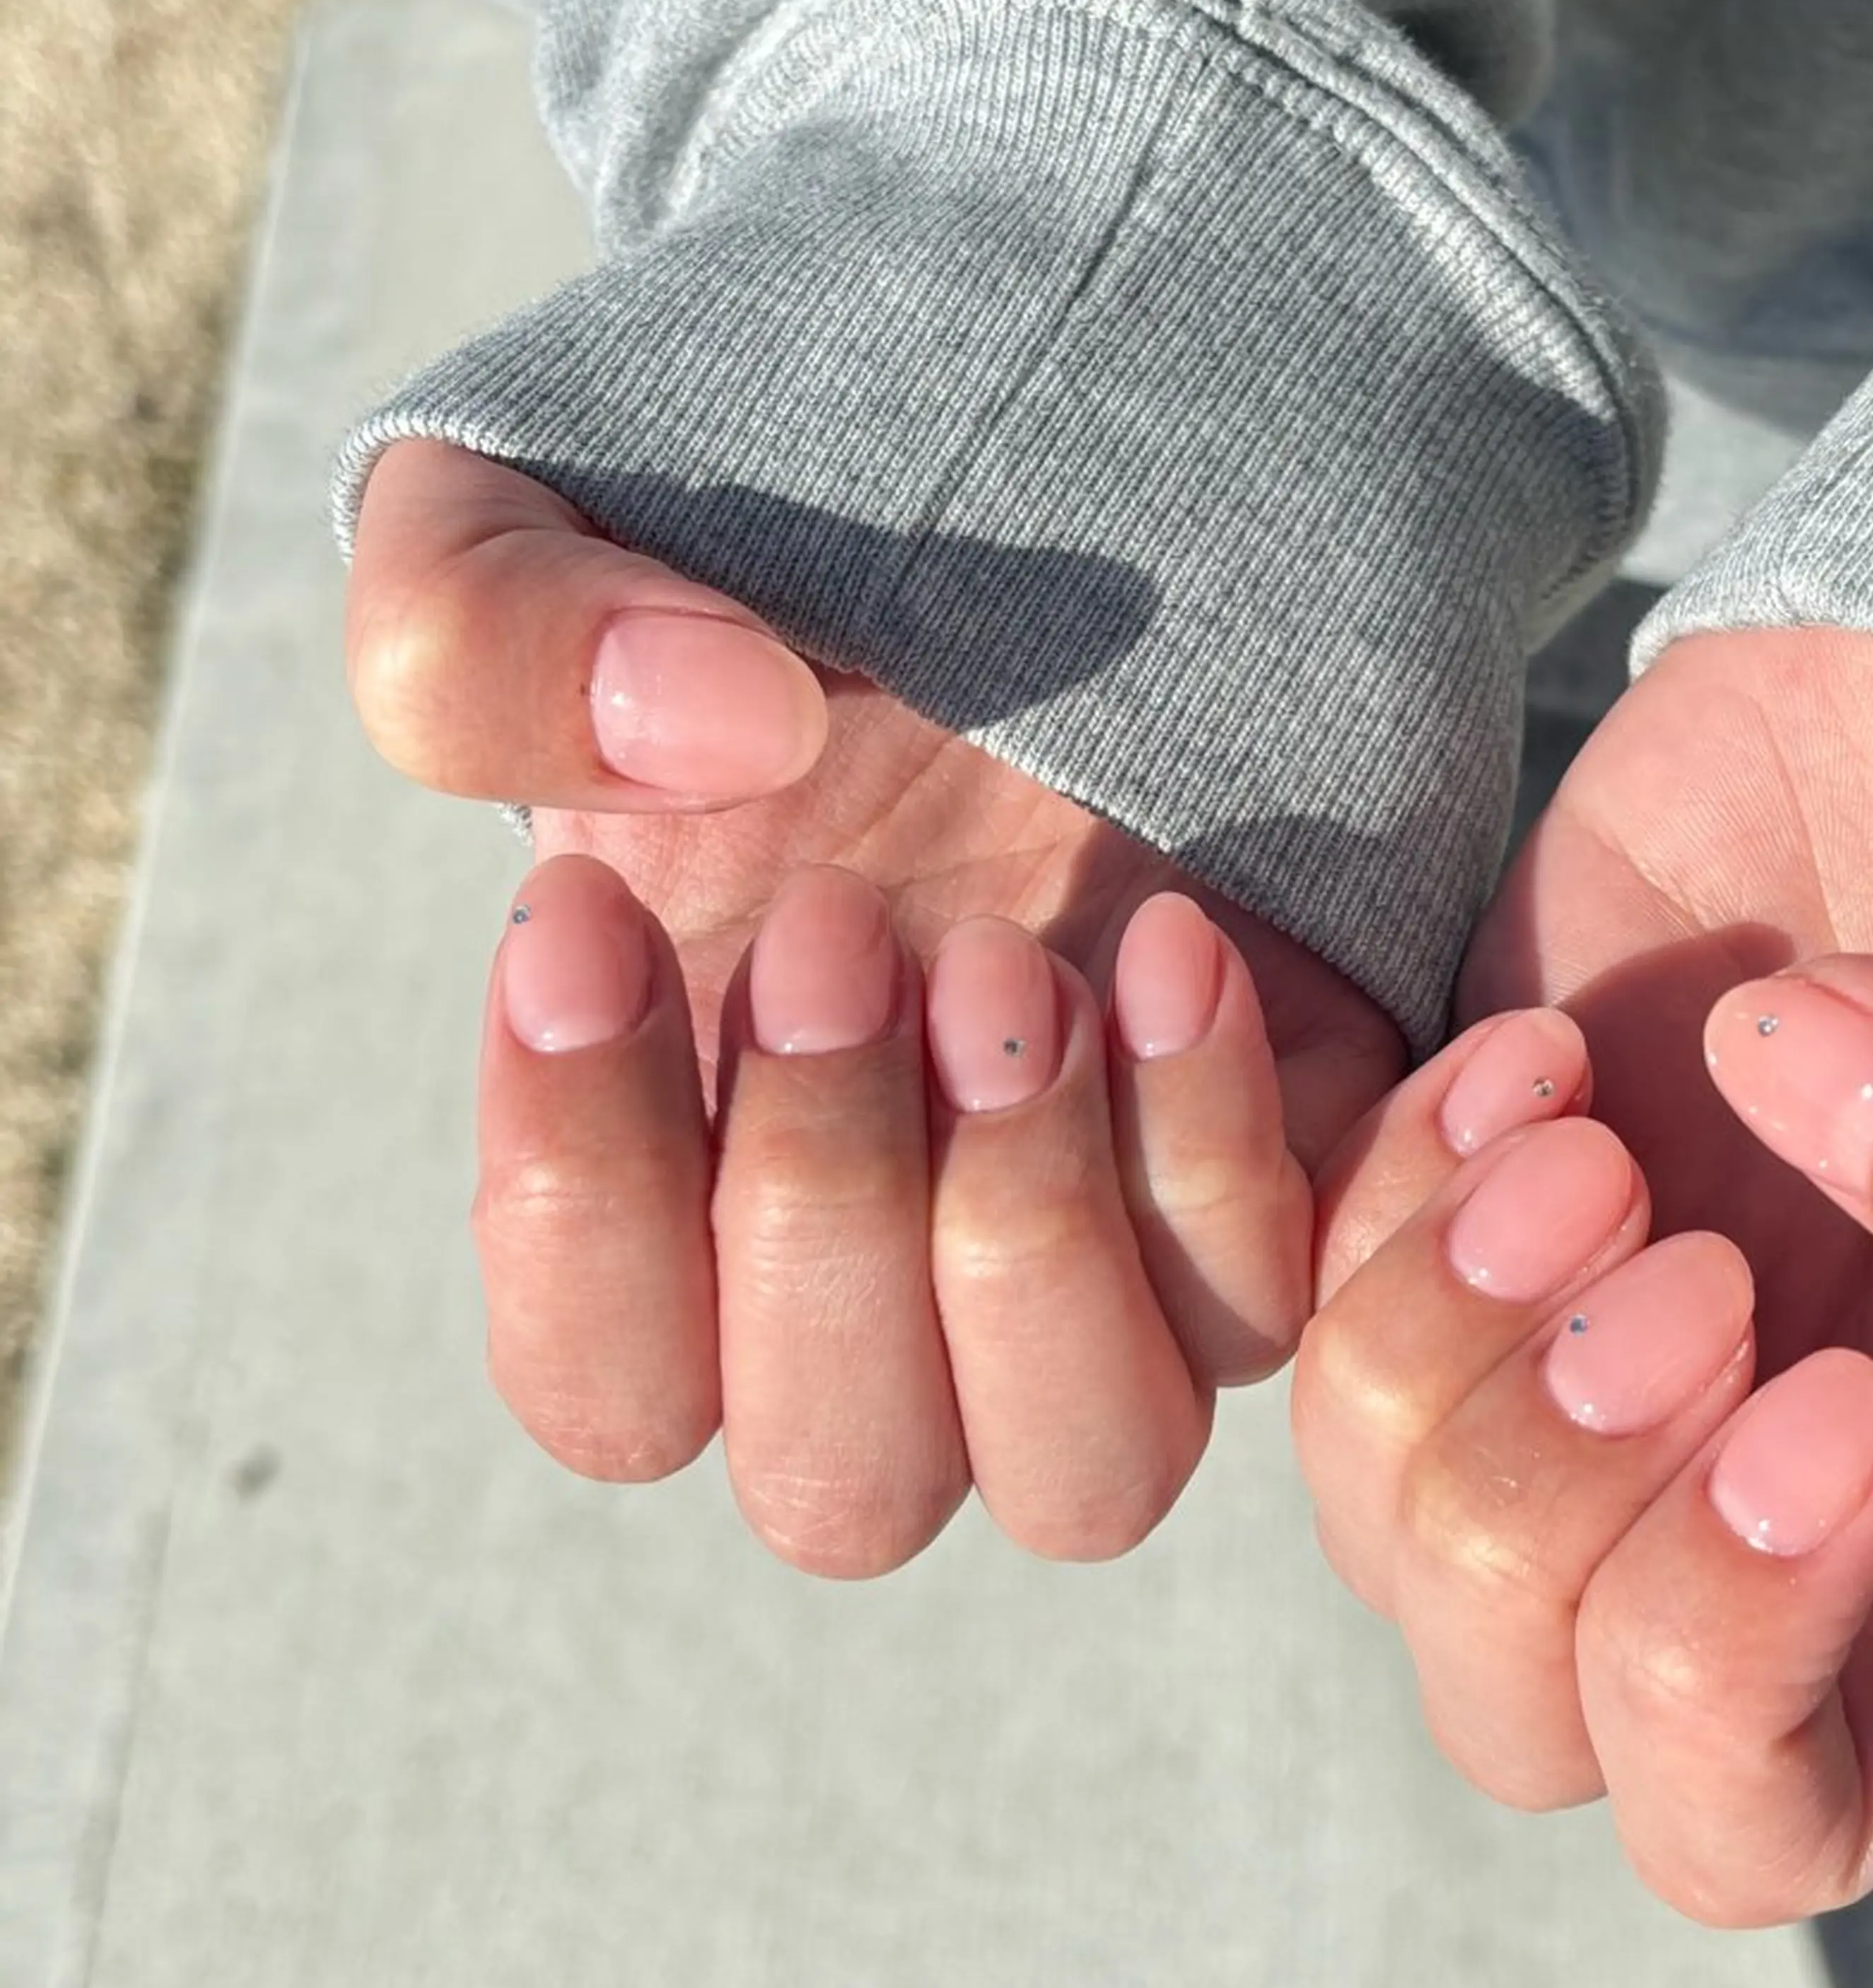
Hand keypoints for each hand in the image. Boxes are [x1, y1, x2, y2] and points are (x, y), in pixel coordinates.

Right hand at [346, 441, 1400, 1569]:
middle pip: (846, 1486)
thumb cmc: (756, 563)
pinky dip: (1222, 1147)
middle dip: (825, 1217)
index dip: (579, 1200)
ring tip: (1016, 968)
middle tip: (841, 924)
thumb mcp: (530, 534)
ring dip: (1031, 1244)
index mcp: (678, 1194)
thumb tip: (705, 747)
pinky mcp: (1270, 1174)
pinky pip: (1271, 1296)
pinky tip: (1183, 934)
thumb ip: (486, 644)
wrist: (1033, 501)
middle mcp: (889, 1278)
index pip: (607, 1383)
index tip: (597, 917)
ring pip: (1086, 1473)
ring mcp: (1096, 1249)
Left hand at [1297, 625, 1872, 1920]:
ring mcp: (1610, 1306)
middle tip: (1687, 1250)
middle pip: (1515, 1694)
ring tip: (1585, 1130)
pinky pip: (1309, 1279)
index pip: (1769, 1809)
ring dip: (1434, 1334)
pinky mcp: (1490, 1145)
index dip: (1725, 1663)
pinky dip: (1369, 1185)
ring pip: (1375, 1503)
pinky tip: (1533, 1050)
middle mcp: (1778, 1467)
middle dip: (1541, 1502)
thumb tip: (1818, 1115)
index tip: (1828, 1396)